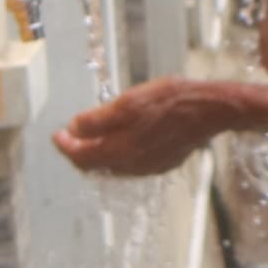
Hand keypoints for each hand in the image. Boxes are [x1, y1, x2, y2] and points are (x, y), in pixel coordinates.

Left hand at [56, 76, 260, 177]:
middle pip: (96, 165)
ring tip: (91, 138)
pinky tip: (121, 141)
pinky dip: (118, 154)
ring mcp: (149, 166)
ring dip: (98, 154)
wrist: (211, 110)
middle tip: (69, 136)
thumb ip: (98, 120)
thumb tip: (73, 129)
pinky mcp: (163, 163)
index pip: (82, 157)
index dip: (65, 146)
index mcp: (121, 151)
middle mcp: (133, 165)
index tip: (56, 134)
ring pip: (113, 166)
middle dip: (79, 151)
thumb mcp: (128, 102)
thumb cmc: (170, 100)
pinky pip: (132, 164)